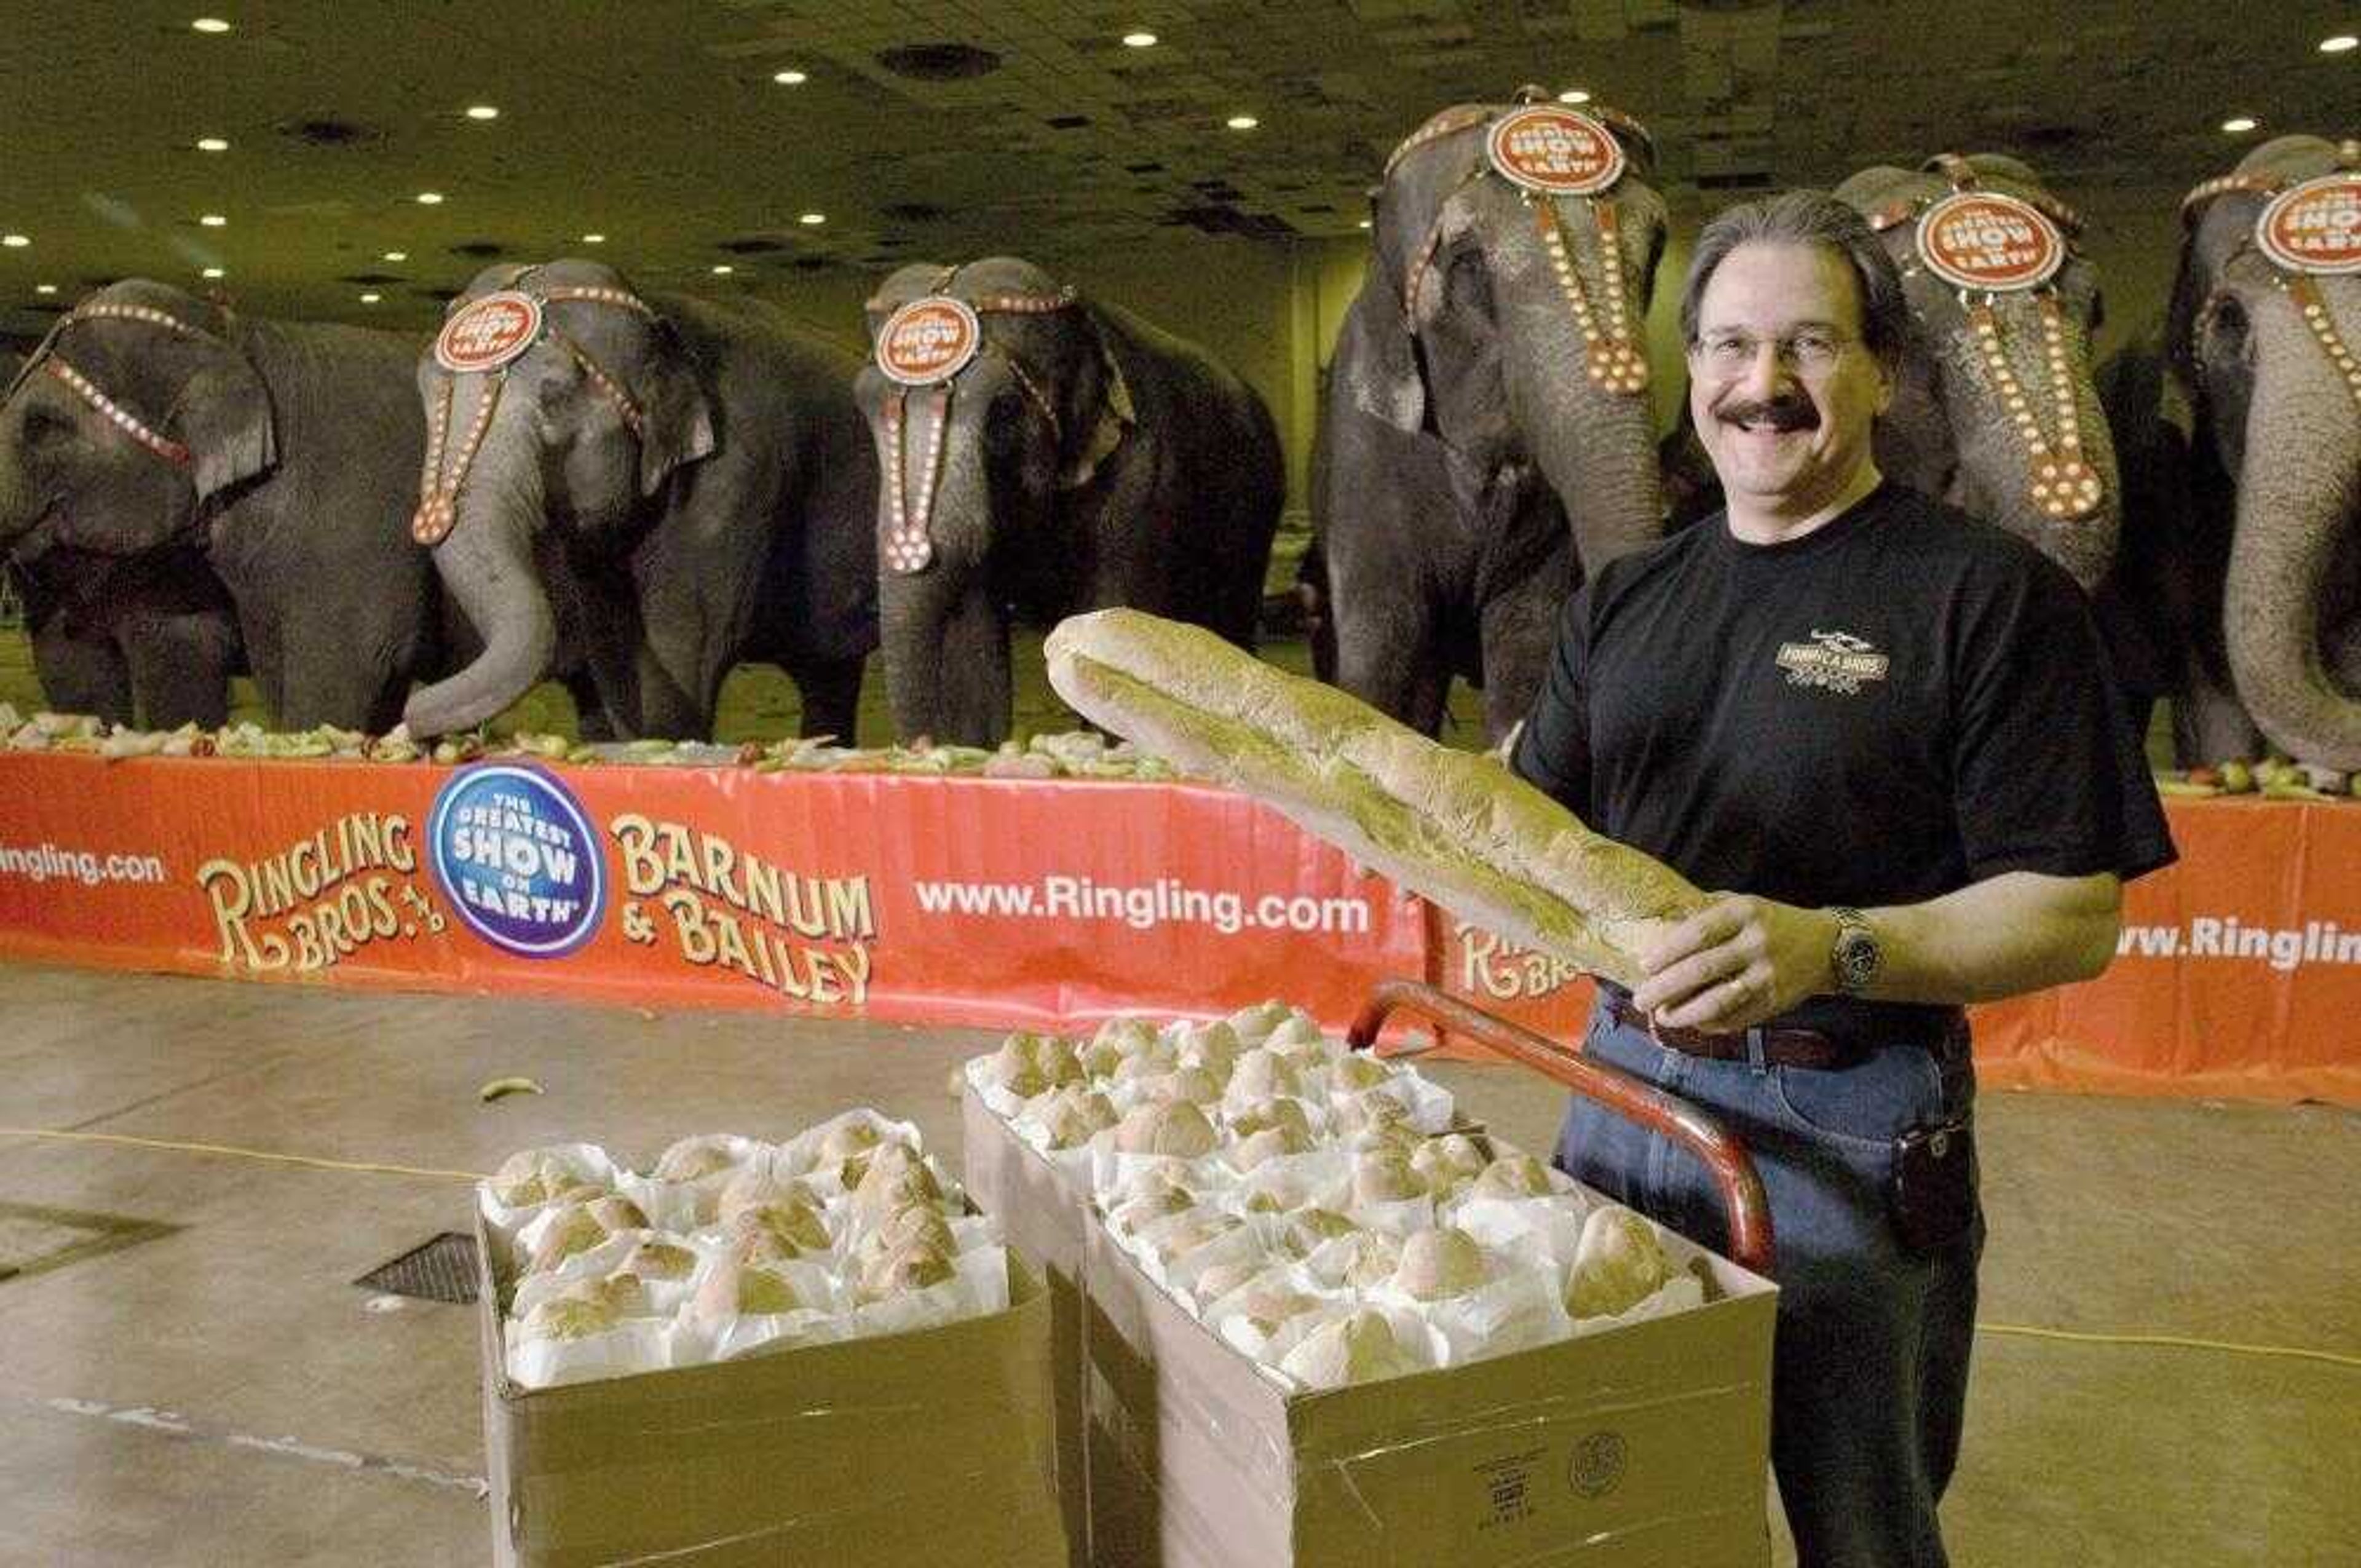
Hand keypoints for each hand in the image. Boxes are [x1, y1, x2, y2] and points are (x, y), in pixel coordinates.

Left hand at [1629, 895, 1838, 1032]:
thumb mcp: (1744, 904)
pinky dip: (1710, 1023)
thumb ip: (1707, 912)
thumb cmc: (1773, 923)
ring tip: (1662, 1017)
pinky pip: (1736, 1017)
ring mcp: (1768, 975)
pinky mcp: (1776, 1001)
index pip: (1699, 932)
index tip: (1644, 964)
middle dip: (1665, 987)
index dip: (1668, 950)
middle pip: (1702, 969)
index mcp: (1745, 913)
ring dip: (1684, 1012)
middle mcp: (1757, 943)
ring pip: (1718, 1000)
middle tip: (1640, 999)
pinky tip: (1691, 1022)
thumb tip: (1661, 926)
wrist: (1827, 946)